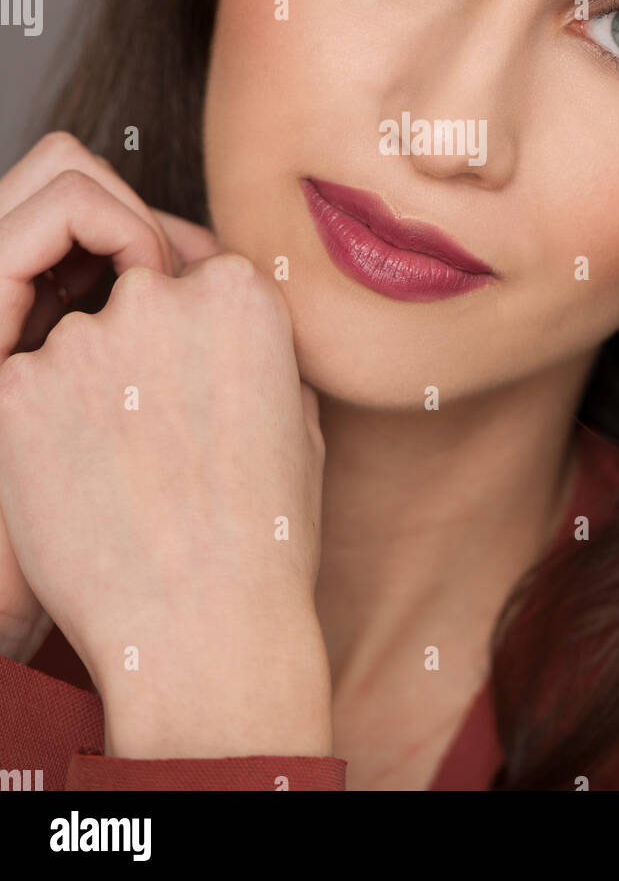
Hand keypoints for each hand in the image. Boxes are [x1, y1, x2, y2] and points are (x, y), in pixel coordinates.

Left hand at [0, 247, 330, 758]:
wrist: (201, 629)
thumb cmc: (265, 533)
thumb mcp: (300, 422)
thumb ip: (263, 356)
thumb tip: (240, 340)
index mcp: (240, 292)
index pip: (199, 279)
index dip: (197, 342)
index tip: (199, 395)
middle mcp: (159, 297)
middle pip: (136, 300)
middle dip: (143, 357)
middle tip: (158, 435)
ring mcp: (83, 341)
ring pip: (78, 347)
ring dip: (92, 394)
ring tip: (120, 474)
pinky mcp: (17, 389)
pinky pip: (27, 391)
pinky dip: (44, 431)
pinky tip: (80, 486)